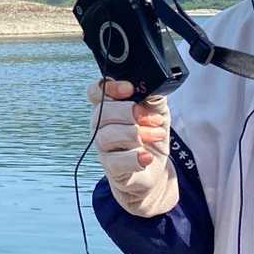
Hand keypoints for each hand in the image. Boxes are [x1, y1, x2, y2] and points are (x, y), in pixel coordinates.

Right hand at [87, 79, 178, 217]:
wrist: (155, 170)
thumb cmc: (151, 137)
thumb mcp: (158, 111)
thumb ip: (152, 95)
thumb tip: (153, 83)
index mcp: (109, 108)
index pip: (95, 92)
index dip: (109, 87)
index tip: (129, 89)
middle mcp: (101, 126)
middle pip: (101, 112)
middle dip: (129, 112)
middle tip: (151, 118)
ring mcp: (104, 148)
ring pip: (106, 136)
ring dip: (135, 134)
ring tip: (156, 136)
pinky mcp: (112, 168)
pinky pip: (115, 161)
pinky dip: (134, 159)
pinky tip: (146, 157)